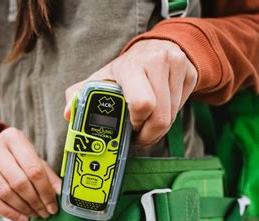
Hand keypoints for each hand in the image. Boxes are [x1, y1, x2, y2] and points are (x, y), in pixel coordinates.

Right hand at [0, 127, 61, 220]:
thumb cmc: (15, 157)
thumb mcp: (32, 160)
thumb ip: (47, 175)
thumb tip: (61, 194)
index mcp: (13, 136)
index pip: (34, 169)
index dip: (45, 191)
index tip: (53, 206)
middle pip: (18, 181)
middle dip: (34, 202)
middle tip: (44, 213)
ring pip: (4, 192)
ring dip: (21, 208)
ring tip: (32, 215)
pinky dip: (7, 212)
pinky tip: (19, 217)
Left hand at [64, 39, 197, 146]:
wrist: (157, 47)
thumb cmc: (125, 69)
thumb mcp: (101, 79)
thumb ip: (80, 95)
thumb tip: (67, 114)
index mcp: (130, 66)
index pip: (141, 103)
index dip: (136, 123)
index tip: (128, 127)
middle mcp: (156, 62)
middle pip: (160, 117)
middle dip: (148, 134)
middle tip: (138, 136)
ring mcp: (176, 66)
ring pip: (172, 117)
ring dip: (158, 129)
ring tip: (146, 124)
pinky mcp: (191, 74)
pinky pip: (181, 109)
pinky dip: (169, 118)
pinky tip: (158, 111)